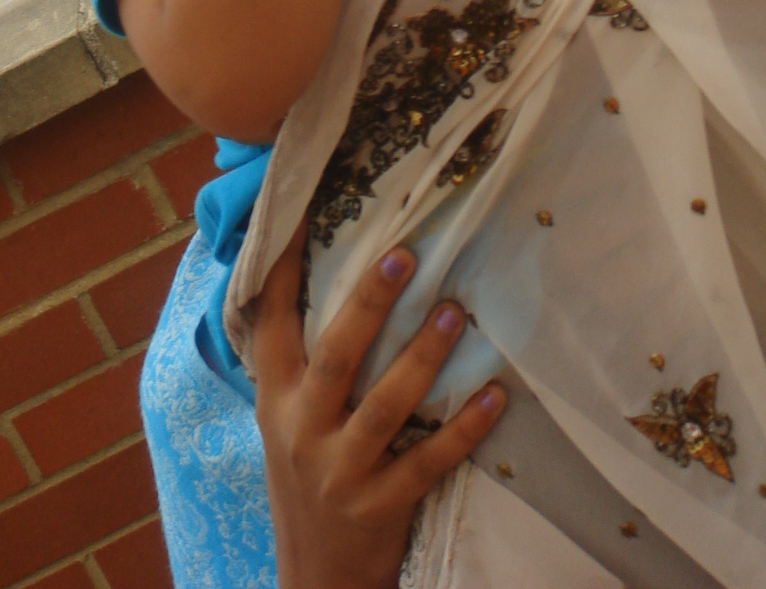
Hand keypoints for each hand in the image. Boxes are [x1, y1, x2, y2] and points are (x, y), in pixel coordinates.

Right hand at [252, 228, 505, 588]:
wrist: (315, 578)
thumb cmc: (306, 480)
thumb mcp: (284, 423)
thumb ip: (298, 366)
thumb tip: (318, 280)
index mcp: (276, 402)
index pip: (271, 326)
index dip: (281, 272)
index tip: (302, 214)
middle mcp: (301, 431)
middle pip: (335, 357)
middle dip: (368, 304)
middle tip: (404, 256)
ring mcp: (340, 471)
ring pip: (384, 406)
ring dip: (423, 357)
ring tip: (455, 312)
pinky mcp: (380, 507)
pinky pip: (428, 462)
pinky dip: (463, 430)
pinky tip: (494, 398)